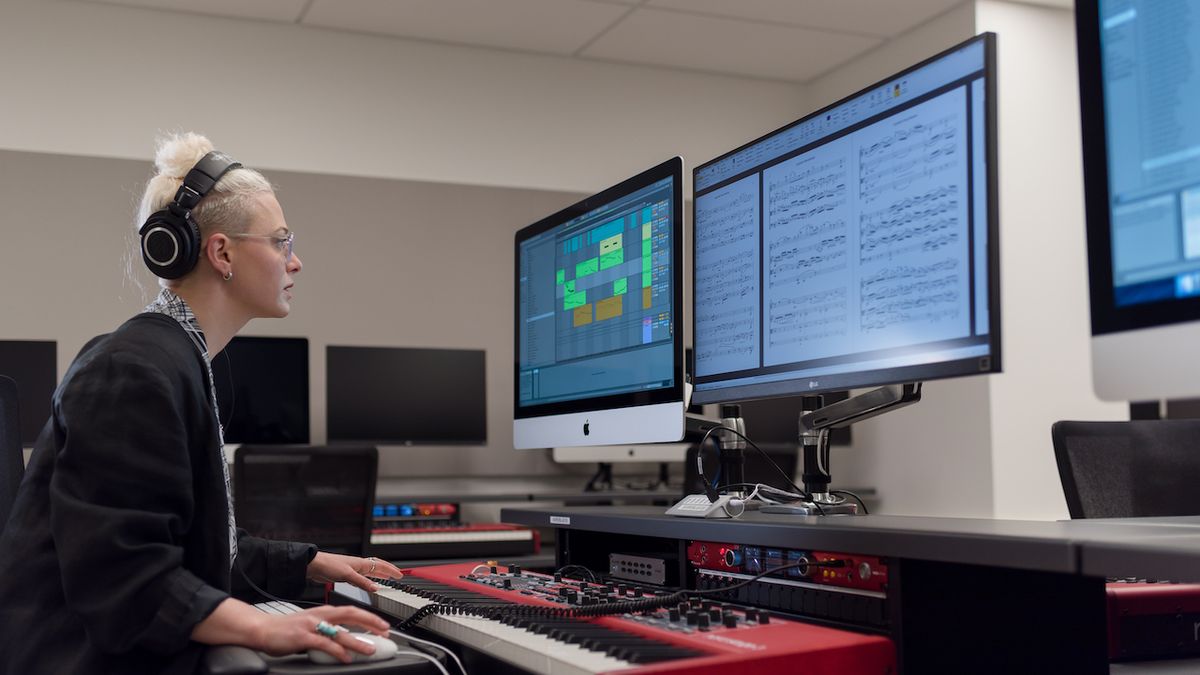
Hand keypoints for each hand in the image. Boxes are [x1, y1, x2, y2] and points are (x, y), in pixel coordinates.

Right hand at [253, 604, 391, 663]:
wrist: (262, 628)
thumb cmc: (286, 629)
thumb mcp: (311, 624)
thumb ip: (327, 629)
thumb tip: (344, 639)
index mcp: (324, 611)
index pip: (352, 611)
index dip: (369, 617)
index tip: (383, 625)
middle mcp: (320, 615)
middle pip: (351, 614)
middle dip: (370, 622)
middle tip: (385, 631)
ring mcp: (312, 625)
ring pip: (340, 632)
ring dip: (357, 641)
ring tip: (370, 649)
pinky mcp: (303, 637)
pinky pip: (324, 644)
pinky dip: (337, 651)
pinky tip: (345, 658)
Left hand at [307, 552, 403, 592]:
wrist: (314, 566)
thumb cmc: (329, 565)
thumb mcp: (348, 576)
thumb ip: (363, 582)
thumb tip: (376, 588)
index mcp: (361, 563)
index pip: (381, 566)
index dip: (391, 570)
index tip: (400, 574)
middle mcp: (358, 565)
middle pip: (377, 567)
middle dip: (387, 570)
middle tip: (396, 575)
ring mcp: (352, 570)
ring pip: (370, 572)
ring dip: (379, 575)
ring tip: (386, 579)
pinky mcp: (345, 575)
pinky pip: (362, 578)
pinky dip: (368, 580)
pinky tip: (367, 584)